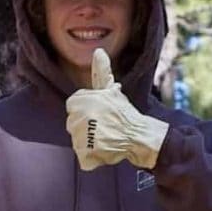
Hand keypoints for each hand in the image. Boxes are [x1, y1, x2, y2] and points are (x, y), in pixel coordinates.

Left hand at [63, 48, 169, 171]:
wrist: (139, 135)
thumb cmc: (124, 112)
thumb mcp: (111, 91)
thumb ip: (100, 72)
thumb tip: (98, 51)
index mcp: (79, 102)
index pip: (73, 109)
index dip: (87, 113)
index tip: (100, 116)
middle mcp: (77, 118)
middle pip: (73, 127)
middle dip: (87, 129)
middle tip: (104, 128)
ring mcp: (81, 138)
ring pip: (78, 143)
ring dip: (90, 144)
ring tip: (105, 139)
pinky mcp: (86, 154)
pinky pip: (84, 159)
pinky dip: (93, 159)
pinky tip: (104, 151)